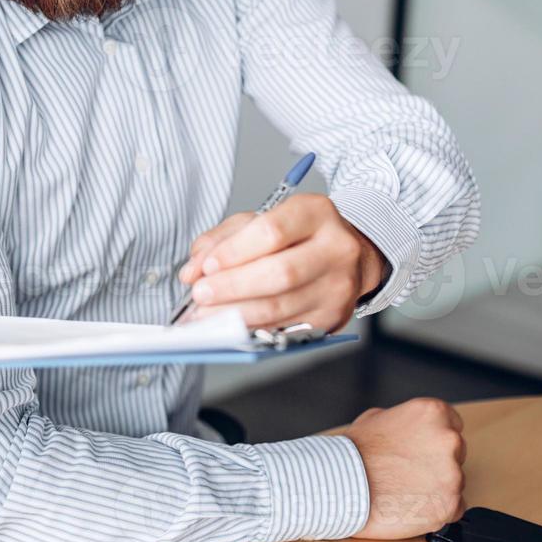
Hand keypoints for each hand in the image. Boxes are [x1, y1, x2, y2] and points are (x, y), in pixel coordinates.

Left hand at [177, 194, 387, 331]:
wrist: (348, 256)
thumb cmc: (296, 236)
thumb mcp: (259, 221)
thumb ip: (221, 239)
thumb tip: (193, 270)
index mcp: (316, 213)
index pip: (272, 232)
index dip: (234, 252)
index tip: (206, 266)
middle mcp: (336, 248)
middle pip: (280, 273)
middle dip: (233, 287)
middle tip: (200, 294)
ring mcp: (339, 285)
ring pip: (282, 305)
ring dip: (236, 313)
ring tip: (205, 314)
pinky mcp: (334, 316)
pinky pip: (285, 326)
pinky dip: (251, 327)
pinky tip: (229, 325)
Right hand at [345, 398, 466, 538]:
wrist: (343, 484)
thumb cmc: (354, 453)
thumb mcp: (376, 418)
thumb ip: (404, 422)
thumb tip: (410, 430)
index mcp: (432, 413)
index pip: (453, 424)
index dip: (434, 438)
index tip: (423, 448)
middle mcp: (448, 440)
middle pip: (456, 454)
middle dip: (437, 462)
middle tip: (409, 470)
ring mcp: (452, 474)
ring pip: (454, 482)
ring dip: (436, 486)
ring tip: (405, 489)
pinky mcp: (450, 504)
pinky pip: (454, 507)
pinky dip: (437, 508)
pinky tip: (412, 503)